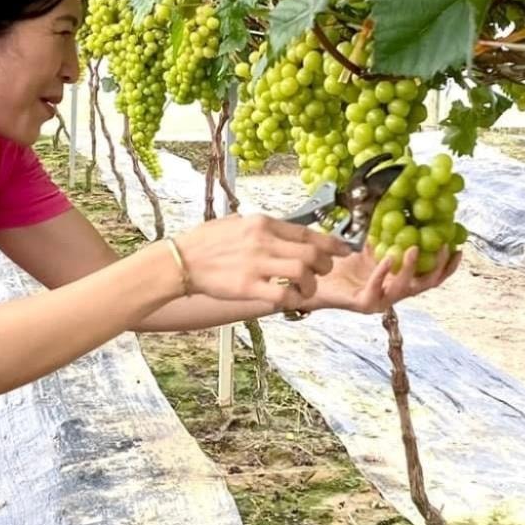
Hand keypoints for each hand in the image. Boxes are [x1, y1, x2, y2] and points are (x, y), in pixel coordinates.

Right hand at [172, 213, 353, 311]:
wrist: (181, 261)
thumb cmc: (207, 242)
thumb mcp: (238, 223)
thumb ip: (264, 228)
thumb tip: (289, 232)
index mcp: (262, 223)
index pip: (307, 232)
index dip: (331, 243)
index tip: (343, 251)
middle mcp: (263, 241)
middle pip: (312, 254)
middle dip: (325, 267)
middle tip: (322, 274)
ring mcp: (256, 264)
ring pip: (303, 274)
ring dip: (311, 286)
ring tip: (305, 291)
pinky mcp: (247, 287)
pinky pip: (282, 296)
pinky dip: (293, 301)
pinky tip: (290, 301)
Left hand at [304, 243, 461, 314]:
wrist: (314, 278)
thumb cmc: (340, 265)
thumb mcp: (366, 246)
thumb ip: (383, 234)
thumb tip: (397, 208)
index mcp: (397, 280)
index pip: (429, 277)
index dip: (446, 266)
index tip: (458, 248)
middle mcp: (393, 293)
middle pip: (425, 286)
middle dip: (437, 267)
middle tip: (443, 247)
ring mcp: (380, 301)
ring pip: (403, 289)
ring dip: (410, 268)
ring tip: (411, 248)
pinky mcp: (363, 304)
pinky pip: (377, 290)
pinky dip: (383, 273)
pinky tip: (387, 257)